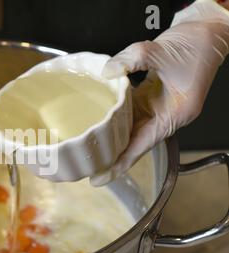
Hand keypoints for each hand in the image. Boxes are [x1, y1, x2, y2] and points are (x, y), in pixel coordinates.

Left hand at [91, 0, 228, 185]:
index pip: (142, 145)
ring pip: (131, 129)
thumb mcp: (160, 50)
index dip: (121, 163)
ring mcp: (158, 108)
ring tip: (91, 151)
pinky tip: (99, 124)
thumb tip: (106, 72)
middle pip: (135, 143)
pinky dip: (115, 119)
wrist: (206, 32)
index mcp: (174, 114)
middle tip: (88, 168)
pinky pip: (131, 113)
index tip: (102, 177)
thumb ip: (131, 59)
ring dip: (112, 139)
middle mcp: (166, 116)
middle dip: (112, 157)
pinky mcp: (151, 98)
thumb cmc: (194, 44)